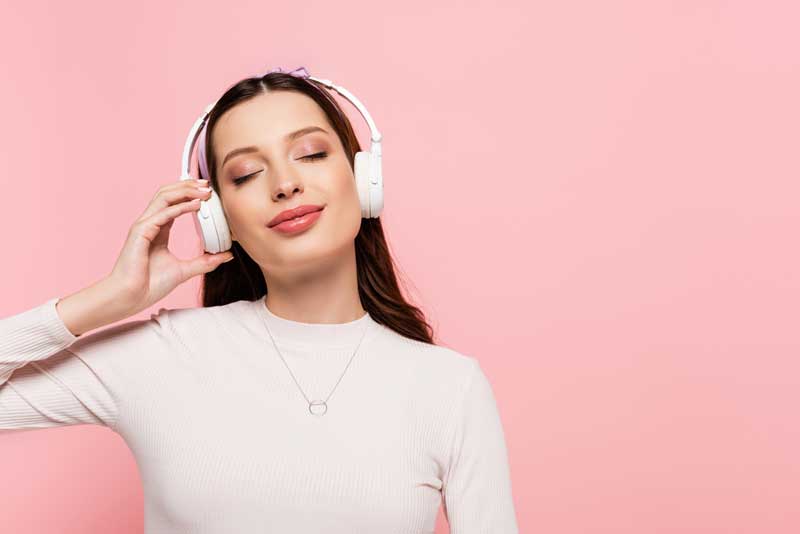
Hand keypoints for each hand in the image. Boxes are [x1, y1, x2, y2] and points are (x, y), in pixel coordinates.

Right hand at [107, 178, 232, 313]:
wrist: (130, 298)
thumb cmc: (149, 285)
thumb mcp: (185, 270)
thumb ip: (205, 262)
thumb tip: (226, 256)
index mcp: (158, 229)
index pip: (174, 203)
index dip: (190, 194)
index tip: (208, 193)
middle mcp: (150, 223)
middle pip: (168, 194)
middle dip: (188, 186)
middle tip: (208, 185)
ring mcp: (143, 226)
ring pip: (163, 197)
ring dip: (185, 191)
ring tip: (204, 191)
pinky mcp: (140, 232)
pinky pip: (162, 214)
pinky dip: (180, 207)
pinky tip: (195, 205)